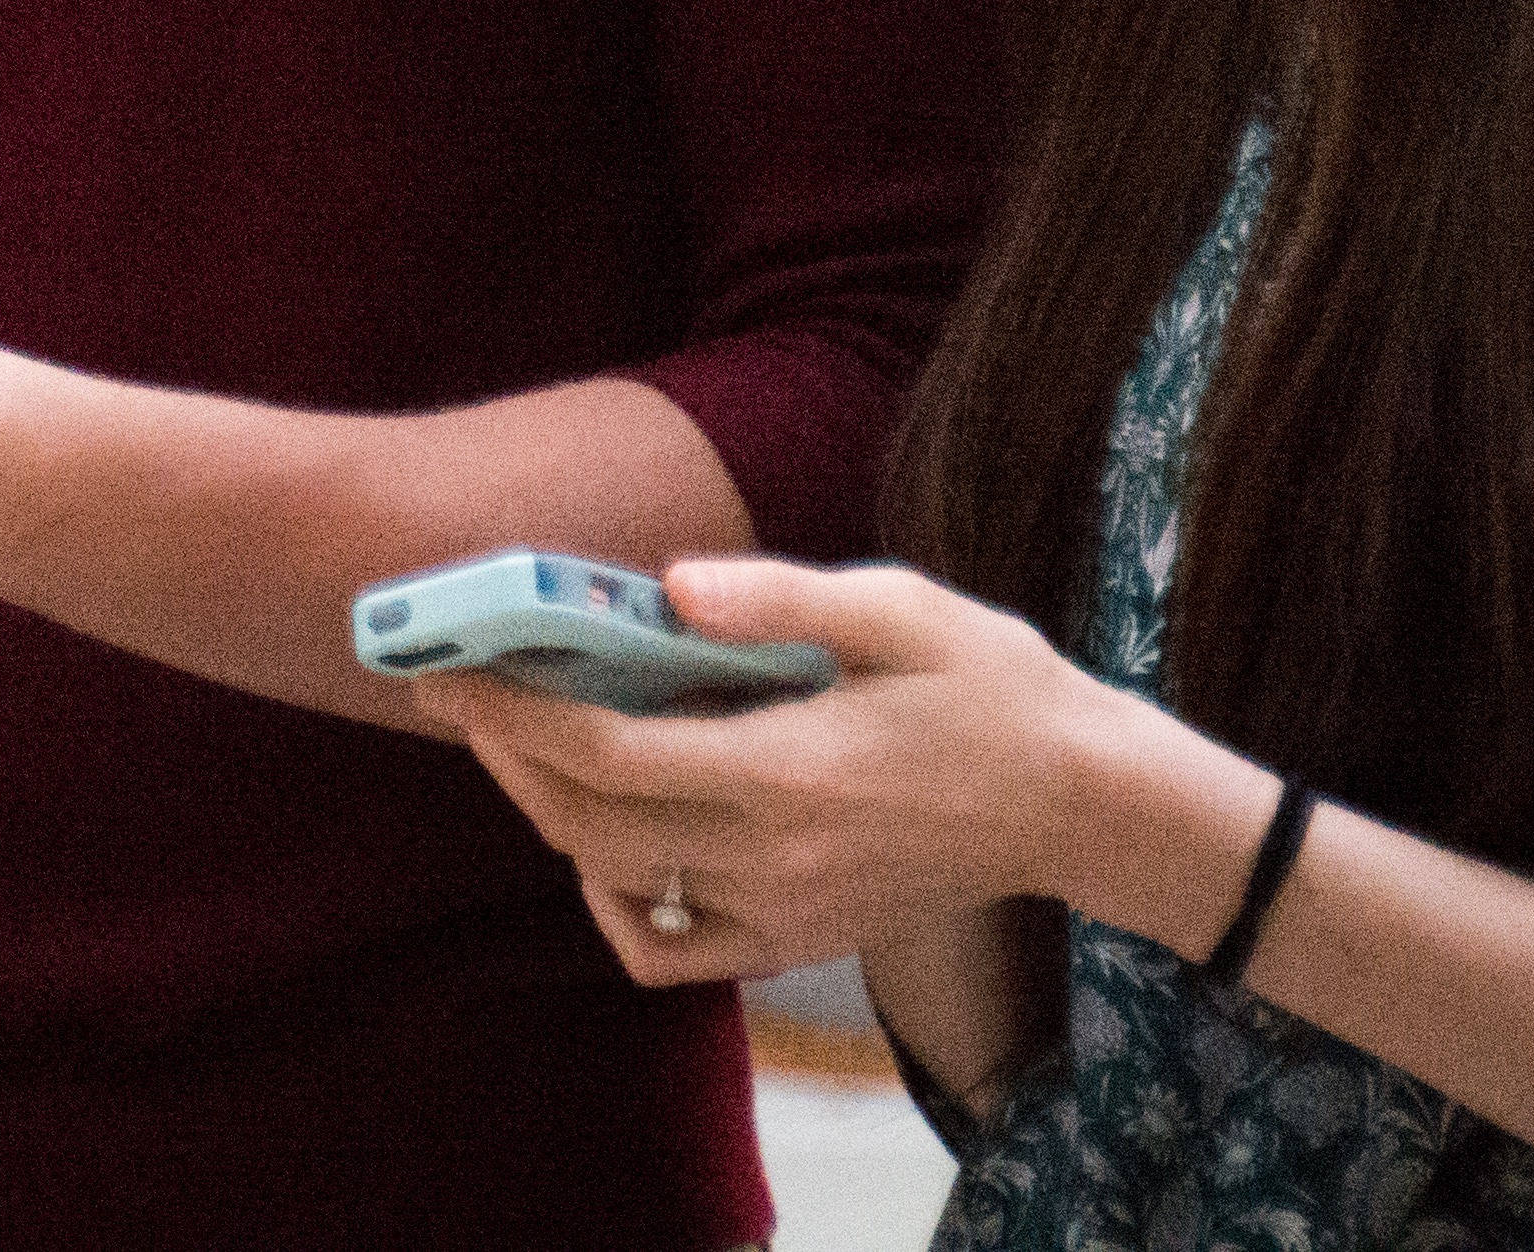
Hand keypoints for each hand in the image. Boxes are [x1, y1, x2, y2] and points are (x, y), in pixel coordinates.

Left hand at [431, 552, 1123, 985]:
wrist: (1082, 802)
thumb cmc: (995, 688)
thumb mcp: (901, 609)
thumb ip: (778, 596)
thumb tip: (665, 583)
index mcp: (790, 771)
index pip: (608, 754)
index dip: (513, 714)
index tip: (450, 669)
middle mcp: (774, 859)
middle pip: (590, 823)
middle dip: (509, 756)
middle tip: (462, 690)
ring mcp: (785, 912)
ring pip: (619, 883)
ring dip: (553, 813)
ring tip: (525, 741)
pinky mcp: (799, 940)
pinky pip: (674, 950)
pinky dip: (618, 903)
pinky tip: (612, 840)